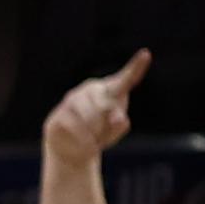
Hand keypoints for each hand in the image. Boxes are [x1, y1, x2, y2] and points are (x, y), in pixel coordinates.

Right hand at [49, 50, 148, 169]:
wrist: (72, 149)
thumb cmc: (99, 135)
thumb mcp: (115, 131)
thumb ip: (121, 124)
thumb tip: (118, 118)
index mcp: (111, 90)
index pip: (126, 78)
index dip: (136, 67)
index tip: (146, 54)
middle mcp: (91, 89)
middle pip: (104, 104)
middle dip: (105, 122)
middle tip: (103, 132)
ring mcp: (72, 99)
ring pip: (88, 115)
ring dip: (94, 131)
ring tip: (93, 138)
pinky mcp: (58, 113)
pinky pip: (74, 125)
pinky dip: (83, 138)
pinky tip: (85, 142)